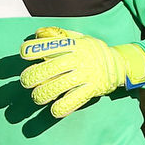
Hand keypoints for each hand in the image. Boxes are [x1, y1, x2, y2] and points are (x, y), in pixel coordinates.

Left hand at [18, 27, 144, 117]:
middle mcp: (78, 59)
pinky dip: (62, 107)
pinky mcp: (91, 89)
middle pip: (51, 68)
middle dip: (34, 76)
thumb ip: (59, 35)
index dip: (35, 49)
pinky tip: (54, 110)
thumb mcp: (79, 37)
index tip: (24, 54)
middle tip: (25, 81)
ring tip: (37, 97)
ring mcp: (85, 75)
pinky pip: (74, 100)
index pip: (50, 46)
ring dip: (43, 94)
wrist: (119, 64)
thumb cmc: (92, 51)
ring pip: (59, 86)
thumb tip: (39, 33)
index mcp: (74, 45)